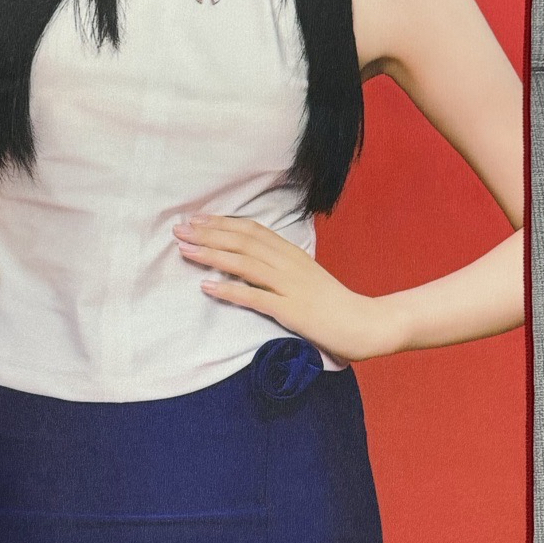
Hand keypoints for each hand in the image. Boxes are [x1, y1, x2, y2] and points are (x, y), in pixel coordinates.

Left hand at [172, 214, 399, 363]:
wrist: (365, 323)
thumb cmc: (333, 303)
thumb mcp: (306, 276)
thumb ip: (281, 266)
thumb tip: (252, 260)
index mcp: (292, 253)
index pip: (251, 230)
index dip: (222, 223)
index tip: (196, 219)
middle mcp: (288, 263)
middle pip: (243, 241)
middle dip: (208, 234)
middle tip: (178, 229)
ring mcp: (289, 286)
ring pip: (244, 263)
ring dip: (211, 255)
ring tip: (184, 250)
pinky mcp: (291, 309)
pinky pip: (255, 297)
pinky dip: (229, 290)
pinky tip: (207, 286)